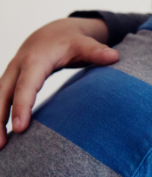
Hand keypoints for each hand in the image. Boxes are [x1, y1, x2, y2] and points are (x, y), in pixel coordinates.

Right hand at [0, 17, 118, 148]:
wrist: (54, 31)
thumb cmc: (71, 41)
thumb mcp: (84, 44)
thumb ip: (97, 51)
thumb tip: (114, 57)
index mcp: (36, 60)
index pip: (26, 85)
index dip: (22, 106)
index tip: (20, 128)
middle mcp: (18, 66)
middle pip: (2, 93)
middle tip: (1, 145)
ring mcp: (12, 73)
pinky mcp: (11, 80)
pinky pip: (0, 98)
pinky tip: (1, 134)